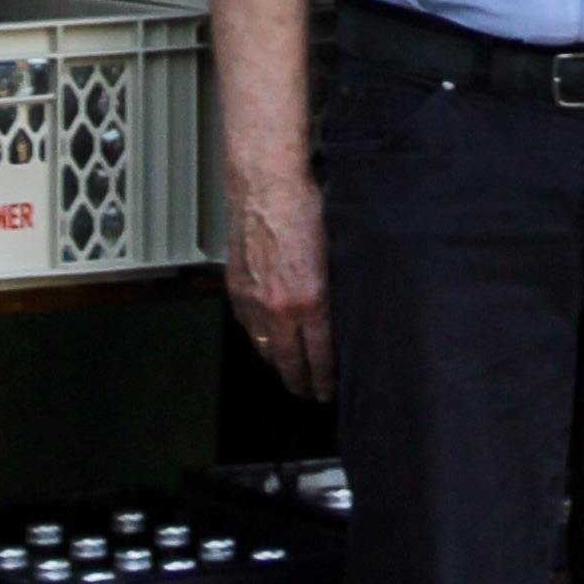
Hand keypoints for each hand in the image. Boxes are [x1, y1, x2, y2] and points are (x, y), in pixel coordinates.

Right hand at [228, 175, 334, 399]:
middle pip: (290, 362)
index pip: (321, 356)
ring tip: (291, 371)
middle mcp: (281, 309)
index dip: (325, 379)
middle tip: (310, 394)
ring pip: (267, 349)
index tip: (329, 391)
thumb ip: (337, 290)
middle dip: (301, 383)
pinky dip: (261, 338)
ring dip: (280, 363)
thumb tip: (346, 315)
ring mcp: (255, 303)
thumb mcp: (336, 252)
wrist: (265, 189)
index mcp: (312, 300)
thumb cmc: (304, 210)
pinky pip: (249, 328)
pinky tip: (270, 340)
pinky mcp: (237, 292)